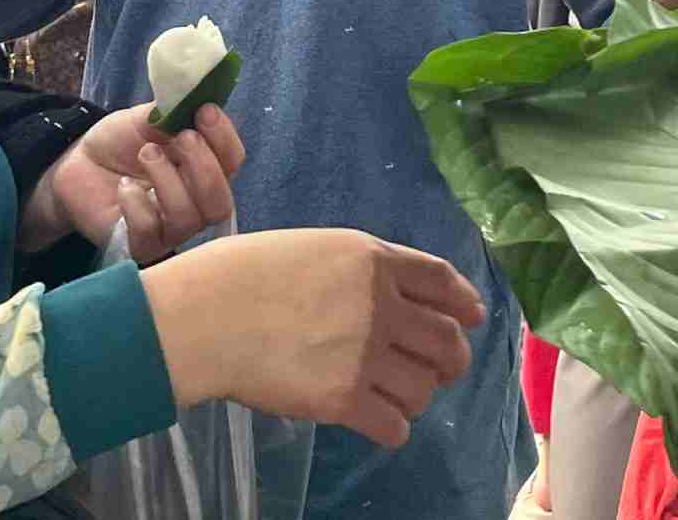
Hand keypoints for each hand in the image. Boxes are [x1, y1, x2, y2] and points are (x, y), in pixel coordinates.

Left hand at [19, 103, 244, 264]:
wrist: (78, 164)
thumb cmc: (121, 142)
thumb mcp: (148, 117)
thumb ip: (175, 110)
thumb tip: (198, 94)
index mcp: (205, 167)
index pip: (233, 161)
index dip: (223, 137)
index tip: (203, 111)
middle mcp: (196, 203)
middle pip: (221, 202)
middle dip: (203, 166)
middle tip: (179, 138)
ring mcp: (170, 229)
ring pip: (188, 219)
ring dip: (167, 179)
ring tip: (145, 154)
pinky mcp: (141, 245)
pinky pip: (150, 233)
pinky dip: (137, 204)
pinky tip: (123, 186)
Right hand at [142, 229, 484, 448]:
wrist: (204, 317)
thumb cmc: (242, 274)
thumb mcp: (312, 248)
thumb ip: (359, 270)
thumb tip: (391, 294)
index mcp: (371, 259)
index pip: (442, 281)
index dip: (465, 302)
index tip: (473, 317)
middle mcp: (380, 305)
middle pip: (447, 340)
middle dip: (451, 359)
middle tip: (439, 370)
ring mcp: (365, 354)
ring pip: (425, 388)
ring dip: (415, 395)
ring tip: (390, 394)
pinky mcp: (345, 400)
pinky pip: (396, 426)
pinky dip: (392, 427)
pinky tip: (376, 420)